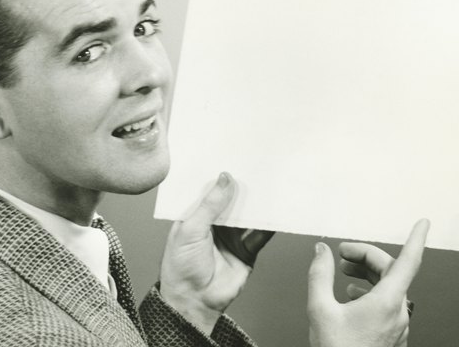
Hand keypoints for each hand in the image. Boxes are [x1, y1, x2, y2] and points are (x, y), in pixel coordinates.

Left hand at [159, 173, 273, 333]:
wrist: (194, 301)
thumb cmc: (180, 266)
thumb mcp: (191, 229)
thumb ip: (210, 204)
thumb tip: (225, 178)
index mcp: (194, 216)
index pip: (209, 191)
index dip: (219, 177)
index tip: (233, 158)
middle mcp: (214, 224)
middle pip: (232, 201)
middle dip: (242, 187)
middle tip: (257, 166)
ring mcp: (231, 237)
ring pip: (248, 215)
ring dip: (258, 203)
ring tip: (271, 184)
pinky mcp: (246, 250)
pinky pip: (260, 234)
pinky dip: (270, 224)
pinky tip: (278, 210)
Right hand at [307, 219, 429, 346]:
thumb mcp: (320, 308)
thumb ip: (320, 275)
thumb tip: (321, 252)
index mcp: (387, 301)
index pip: (408, 260)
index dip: (416, 238)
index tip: (423, 223)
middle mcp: (398, 313)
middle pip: (391, 271)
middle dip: (367, 256)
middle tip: (343, 253)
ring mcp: (397, 326)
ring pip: (389, 289)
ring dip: (367, 275)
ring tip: (344, 275)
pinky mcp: (391, 336)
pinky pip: (387, 305)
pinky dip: (370, 293)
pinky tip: (351, 298)